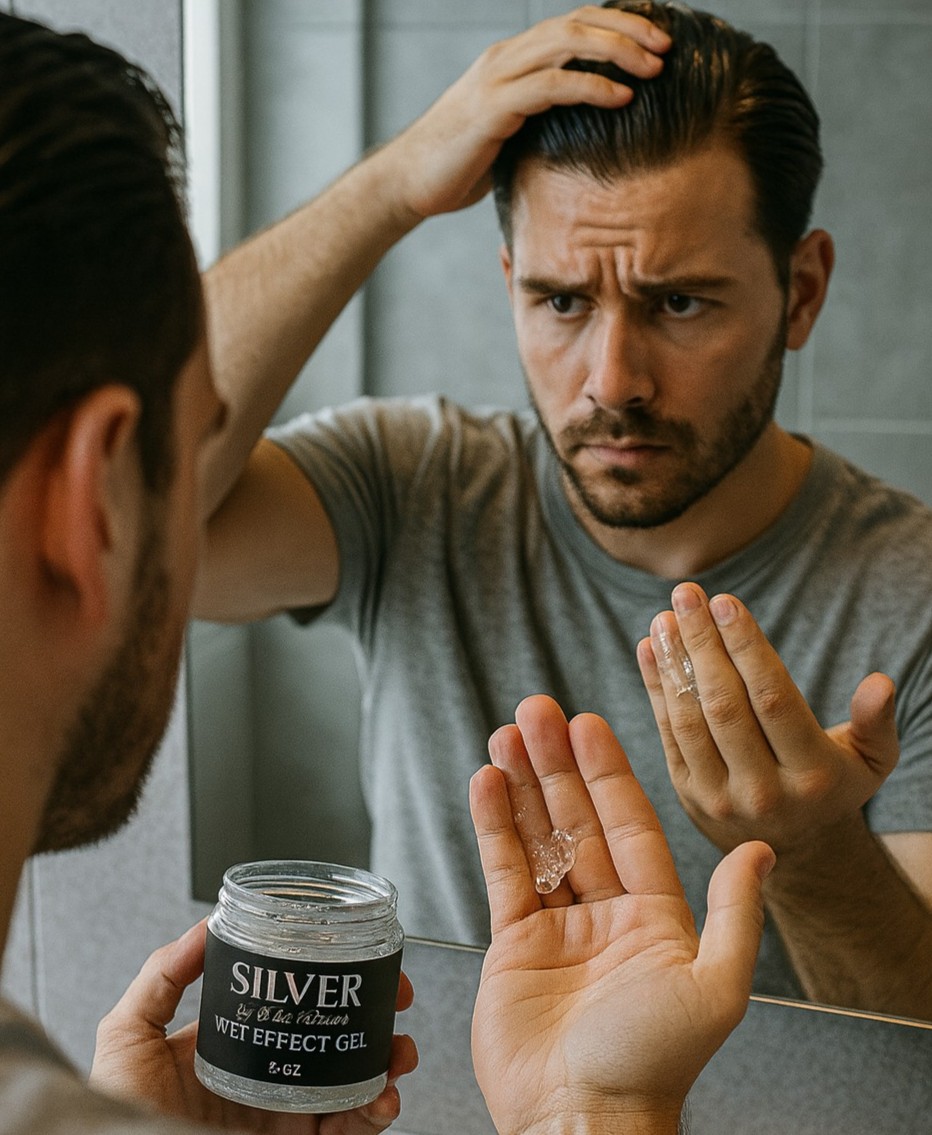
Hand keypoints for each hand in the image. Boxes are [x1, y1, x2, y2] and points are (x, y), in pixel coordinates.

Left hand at [90, 920, 416, 1132]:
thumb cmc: (118, 1113)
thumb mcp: (129, 1035)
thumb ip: (161, 978)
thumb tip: (204, 926)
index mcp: (238, 1045)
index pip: (295, 1005)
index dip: (332, 983)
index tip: (359, 963)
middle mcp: (269, 1077)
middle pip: (337, 1038)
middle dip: (377, 1016)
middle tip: (397, 1000)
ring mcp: (287, 1116)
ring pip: (356, 1083)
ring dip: (388, 1062)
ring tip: (398, 1051)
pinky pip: (352, 1128)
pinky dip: (376, 1112)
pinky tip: (381, 1096)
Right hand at [383, 5, 669, 219]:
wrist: (409, 183)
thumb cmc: (459, 166)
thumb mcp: (509, 135)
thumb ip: (540, 120)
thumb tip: (583, 134)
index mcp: (512, 61)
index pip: (573, 26)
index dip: (618, 26)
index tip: (656, 41)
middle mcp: (505, 58)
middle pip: (577, 23)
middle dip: (627, 30)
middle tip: (666, 47)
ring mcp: (497, 79)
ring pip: (567, 43)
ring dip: (617, 51)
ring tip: (653, 68)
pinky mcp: (493, 108)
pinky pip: (551, 86)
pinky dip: (591, 87)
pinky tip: (620, 96)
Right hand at [470, 694, 772, 1134]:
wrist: (582, 1123)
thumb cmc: (651, 1066)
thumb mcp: (713, 988)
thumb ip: (734, 915)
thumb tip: (759, 851)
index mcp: (655, 917)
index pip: (628, 825)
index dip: (607, 773)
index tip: (588, 724)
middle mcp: (606, 914)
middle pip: (578, 820)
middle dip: (557, 764)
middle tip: (535, 711)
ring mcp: (557, 927)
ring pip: (537, 838)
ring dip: (522, 784)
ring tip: (506, 733)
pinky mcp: (513, 945)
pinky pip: (503, 873)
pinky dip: (493, 827)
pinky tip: (486, 785)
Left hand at [637, 582, 899, 856]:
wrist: (796, 851)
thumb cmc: (834, 784)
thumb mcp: (869, 761)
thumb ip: (876, 723)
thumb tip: (879, 683)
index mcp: (812, 775)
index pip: (773, 699)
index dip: (746, 648)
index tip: (725, 602)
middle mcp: (763, 790)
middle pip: (724, 704)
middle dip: (703, 643)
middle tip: (686, 594)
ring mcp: (720, 797)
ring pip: (689, 719)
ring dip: (672, 663)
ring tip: (665, 617)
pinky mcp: (688, 795)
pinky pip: (667, 734)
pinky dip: (655, 689)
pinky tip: (648, 649)